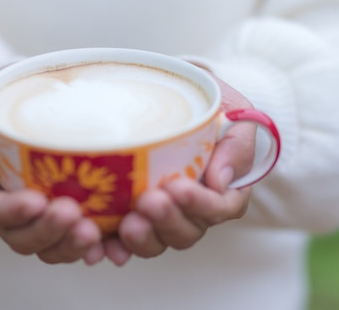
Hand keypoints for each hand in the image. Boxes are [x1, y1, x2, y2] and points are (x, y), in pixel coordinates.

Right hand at [0, 72, 106, 264]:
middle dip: (46, 230)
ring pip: (49, 246)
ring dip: (70, 245)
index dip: (10, 211)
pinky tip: (109, 247)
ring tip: (93, 232)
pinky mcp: (68, 212)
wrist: (32, 90)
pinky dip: (93, 248)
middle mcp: (7, 208)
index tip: (36, 200)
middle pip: (20, 236)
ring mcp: (38, 214)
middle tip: (73, 214)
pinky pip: (77, 240)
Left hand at [111, 73, 254, 257]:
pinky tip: (102, 248)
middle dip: (167, 220)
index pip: (220, 208)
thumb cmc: (203, 102)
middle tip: (149, 201)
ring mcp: (159, 214)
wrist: (168, 92)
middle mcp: (191, 208)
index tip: (179, 187)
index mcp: (220, 188)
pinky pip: (121, 239)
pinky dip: (112, 246)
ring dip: (143, 237)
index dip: (201, 204)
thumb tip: (221, 181)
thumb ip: (236, 145)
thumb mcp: (231, 112)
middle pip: (186, 231)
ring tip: (128, 223)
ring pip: (156, 240)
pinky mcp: (128, 213)